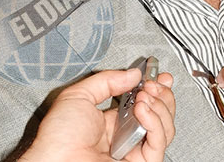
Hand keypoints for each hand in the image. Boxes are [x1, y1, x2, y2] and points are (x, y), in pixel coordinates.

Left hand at [20, 68, 175, 160]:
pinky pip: (160, 143)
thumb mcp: (77, 97)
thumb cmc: (57, 140)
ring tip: (143, 98)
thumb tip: (133, 74)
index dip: (156, 89)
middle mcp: (126, 136)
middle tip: (153, 85)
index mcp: (112, 122)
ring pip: (166, 127)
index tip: (160, 76)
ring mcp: (134, 150)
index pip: (144, 104)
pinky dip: (156, 122)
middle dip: (161, 94)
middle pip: (160, 114)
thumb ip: (106, 81)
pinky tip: (142, 110)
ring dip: (159, 106)